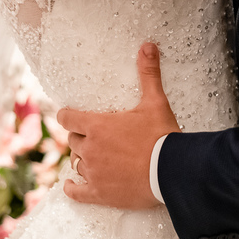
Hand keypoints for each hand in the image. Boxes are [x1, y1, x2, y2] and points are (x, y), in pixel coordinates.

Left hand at [57, 42, 180, 209]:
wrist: (171, 172)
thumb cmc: (162, 136)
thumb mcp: (155, 102)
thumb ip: (148, 74)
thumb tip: (147, 45)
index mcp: (98, 126)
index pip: (68, 118)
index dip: (67, 116)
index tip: (68, 116)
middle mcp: (91, 148)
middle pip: (73, 141)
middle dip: (81, 138)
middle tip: (92, 137)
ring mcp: (94, 172)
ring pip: (76, 163)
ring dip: (83, 159)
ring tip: (93, 158)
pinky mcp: (100, 193)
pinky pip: (77, 193)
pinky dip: (73, 189)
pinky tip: (72, 186)